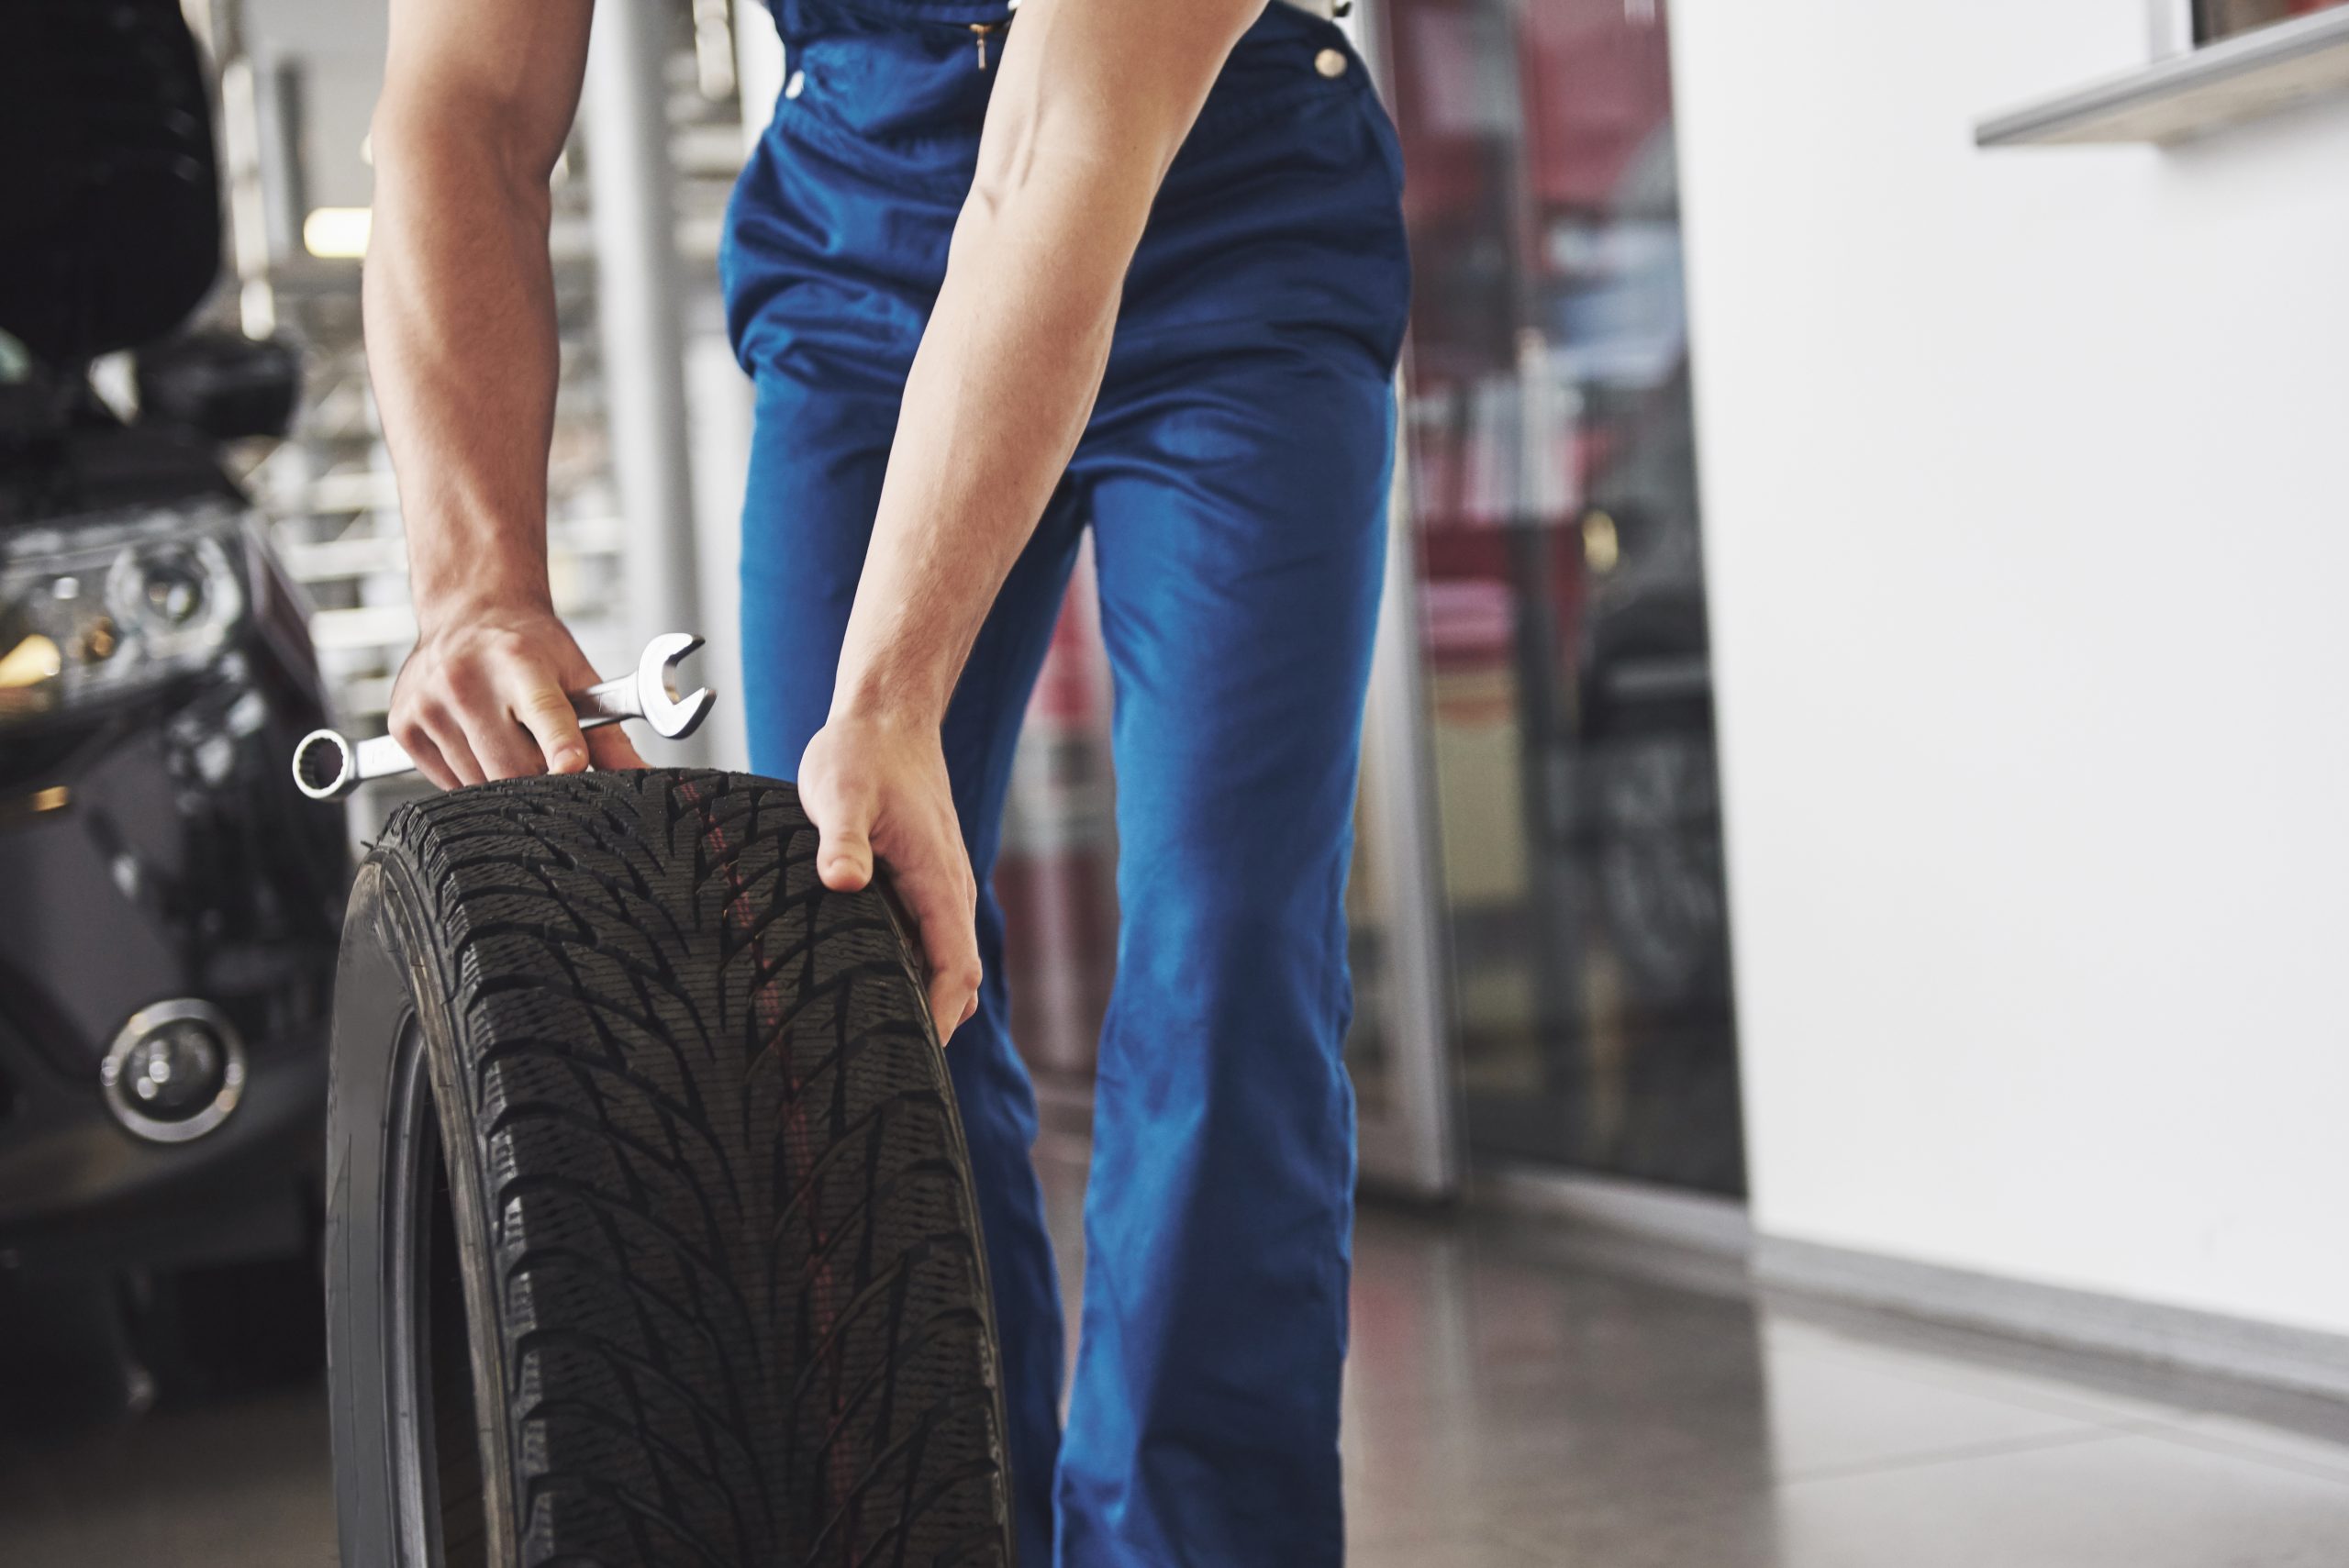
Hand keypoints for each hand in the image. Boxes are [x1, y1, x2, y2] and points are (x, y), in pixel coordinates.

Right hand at [388, 603, 646, 788]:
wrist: (469, 611)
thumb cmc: (528, 647)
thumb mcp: (577, 676)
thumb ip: (609, 733)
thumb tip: (643, 777)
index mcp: (519, 662)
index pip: (543, 711)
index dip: (559, 743)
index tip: (571, 765)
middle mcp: (466, 680)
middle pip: (511, 767)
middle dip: (539, 780)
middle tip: (549, 761)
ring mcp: (429, 704)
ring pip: (478, 784)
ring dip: (503, 781)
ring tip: (509, 738)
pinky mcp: (403, 726)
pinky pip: (448, 783)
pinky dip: (471, 777)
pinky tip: (478, 741)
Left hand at [795, 712, 982, 1042]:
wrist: (889, 715)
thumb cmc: (861, 753)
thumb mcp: (841, 792)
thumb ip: (842, 839)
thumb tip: (841, 882)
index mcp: (939, 881)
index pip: (957, 971)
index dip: (941, 1019)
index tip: (912, 1059)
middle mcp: (950, 891)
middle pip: (959, 978)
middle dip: (935, 1025)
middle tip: (885, 1070)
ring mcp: (941, 886)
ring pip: (948, 960)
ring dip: (928, 1000)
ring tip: (880, 1041)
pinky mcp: (925, 879)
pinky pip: (934, 939)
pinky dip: (919, 971)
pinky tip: (875, 985)